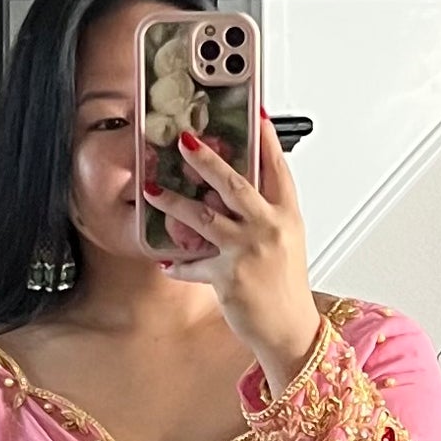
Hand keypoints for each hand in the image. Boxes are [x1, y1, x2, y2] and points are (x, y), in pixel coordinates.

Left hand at [143, 111, 322, 391]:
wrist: (288, 328)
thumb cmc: (285, 286)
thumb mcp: (285, 240)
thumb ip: (263, 213)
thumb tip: (227, 191)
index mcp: (286, 215)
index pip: (277, 167)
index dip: (266, 139)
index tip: (256, 112)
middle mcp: (268, 228)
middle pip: (234, 184)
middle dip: (206, 160)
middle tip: (184, 142)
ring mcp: (247, 251)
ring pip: (203, 217)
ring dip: (173, 201)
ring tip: (152, 189)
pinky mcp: (227, 276)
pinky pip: (193, 264)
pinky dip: (178, 264)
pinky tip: (167, 262)